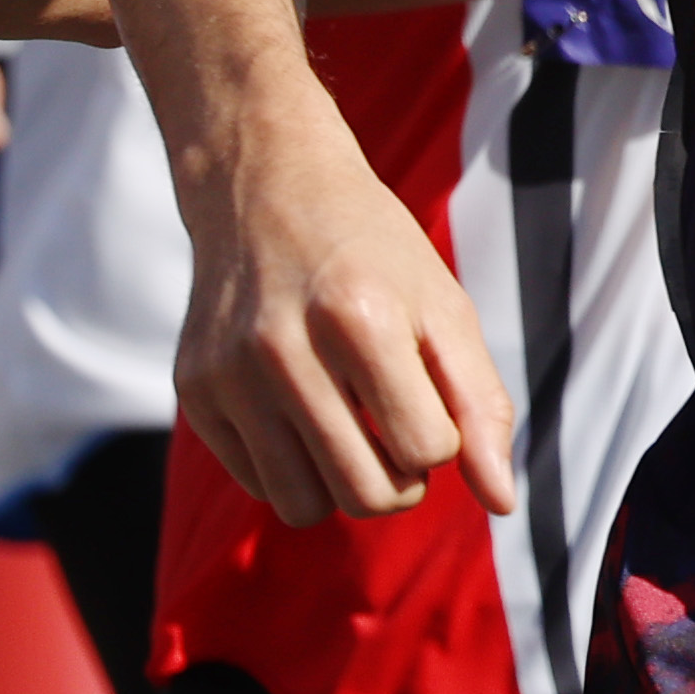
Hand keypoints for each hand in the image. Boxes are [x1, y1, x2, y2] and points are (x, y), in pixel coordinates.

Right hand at [173, 94, 519, 528]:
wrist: (267, 187)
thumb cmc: (373, 254)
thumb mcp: (444, 308)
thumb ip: (480, 405)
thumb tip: (500, 502)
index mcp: (358, 317)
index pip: (426, 450)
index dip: (442, 439)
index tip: (428, 399)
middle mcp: (282, 348)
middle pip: (365, 494)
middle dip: (401, 482)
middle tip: (398, 434)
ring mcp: (228, 374)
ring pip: (303, 506)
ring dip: (343, 485)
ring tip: (352, 428)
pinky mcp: (193, 392)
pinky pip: (258, 486)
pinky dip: (293, 467)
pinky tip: (301, 411)